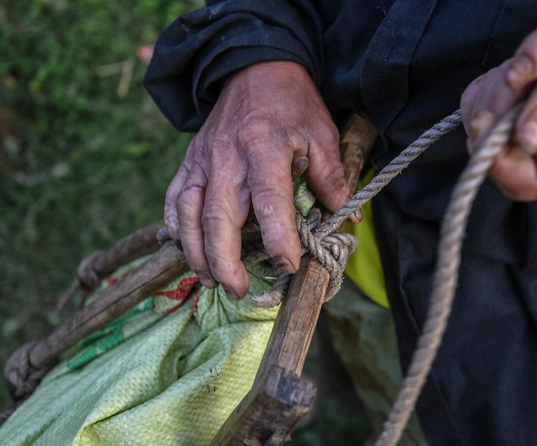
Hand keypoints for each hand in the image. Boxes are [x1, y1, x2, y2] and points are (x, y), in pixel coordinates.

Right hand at [165, 61, 349, 297]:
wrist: (253, 68)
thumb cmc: (291, 102)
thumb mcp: (322, 131)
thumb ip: (331, 175)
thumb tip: (344, 217)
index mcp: (264, 149)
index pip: (269, 202)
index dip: (278, 239)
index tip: (289, 265)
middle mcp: (227, 158)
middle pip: (218, 218)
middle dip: (226, 261)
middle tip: (239, 290)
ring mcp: (203, 160)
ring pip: (189, 214)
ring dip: (197, 253)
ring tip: (212, 281)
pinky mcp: (189, 161)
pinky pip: (174, 198)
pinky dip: (174, 226)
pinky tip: (184, 247)